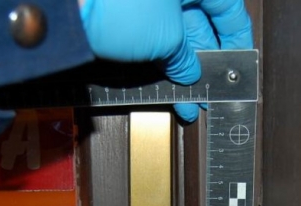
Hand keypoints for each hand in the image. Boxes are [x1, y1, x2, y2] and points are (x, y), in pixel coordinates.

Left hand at [80, 0, 252, 120]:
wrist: (61, 5)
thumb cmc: (115, 2)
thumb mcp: (167, 37)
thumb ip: (186, 56)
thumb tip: (189, 70)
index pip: (227, 6)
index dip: (236, 38)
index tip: (239, 65)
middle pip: (198, 20)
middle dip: (205, 61)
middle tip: (210, 92)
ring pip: (172, 30)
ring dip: (181, 67)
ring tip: (187, 100)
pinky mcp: (119, 8)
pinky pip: (148, 33)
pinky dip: (158, 58)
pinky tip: (164, 84)